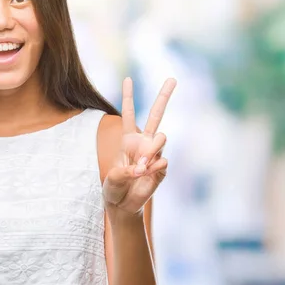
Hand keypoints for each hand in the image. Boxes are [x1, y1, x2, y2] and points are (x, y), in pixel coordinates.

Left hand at [103, 77, 176, 215]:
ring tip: (139, 166)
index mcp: (128, 139)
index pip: (128, 113)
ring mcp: (154, 154)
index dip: (128, 97)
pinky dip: (153, 168)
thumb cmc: (114, 188)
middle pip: (156, 115)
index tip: (128, 79)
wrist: (123, 205)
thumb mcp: (112, 179)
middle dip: (164, 96)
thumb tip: (144, 167)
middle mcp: (143, 142)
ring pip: (161, 138)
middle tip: (173, 78)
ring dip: (150, 150)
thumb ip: (125, 171)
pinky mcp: (162, 168)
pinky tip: (145, 175)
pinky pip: (162, 161)